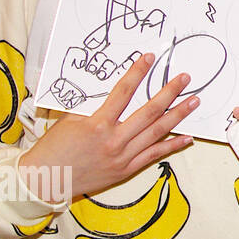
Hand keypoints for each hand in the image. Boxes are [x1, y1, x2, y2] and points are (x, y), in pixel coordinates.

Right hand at [19, 52, 195, 203]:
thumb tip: (111, 89)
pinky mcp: (126, 169)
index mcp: (97, 124)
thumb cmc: (54, 148)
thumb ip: (91, 106)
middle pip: (149, 112)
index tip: (150, 58)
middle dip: (169, 93)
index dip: (137, 73)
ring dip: (178, 116)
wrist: (44, 181)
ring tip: (194, 102)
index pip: (123, 92)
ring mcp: (122, 156)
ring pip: (157, 133)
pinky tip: (188, 137)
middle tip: (184, 79)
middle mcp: (114, 140)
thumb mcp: (68, 120)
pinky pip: (154, 156)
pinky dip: (172, 146)